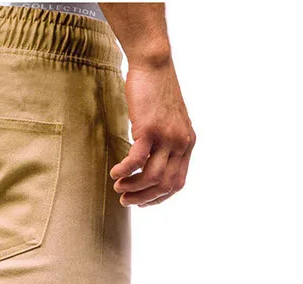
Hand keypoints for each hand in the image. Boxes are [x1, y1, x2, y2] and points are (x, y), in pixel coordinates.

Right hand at [110, 59, 194, 206]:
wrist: (154, 63)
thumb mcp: (167, 121)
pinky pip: (137, 161)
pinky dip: (124, 171)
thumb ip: (164, 142)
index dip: (159, 197)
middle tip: (126, 200)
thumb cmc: (155, 91)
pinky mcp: (150, 129)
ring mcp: (167, 136)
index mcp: (187, 143)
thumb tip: (148, 163)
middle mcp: (181, 142)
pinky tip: (114, 172)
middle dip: (144, 197)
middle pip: (165, 184)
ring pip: (152, 177)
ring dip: (133, 187)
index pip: (177, 182)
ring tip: (118, 187)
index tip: (142, 201)